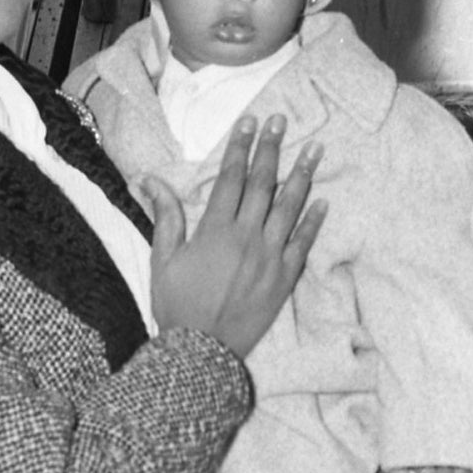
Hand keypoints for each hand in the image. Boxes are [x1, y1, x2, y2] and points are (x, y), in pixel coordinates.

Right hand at [146, 114, 325, 358]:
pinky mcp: (284, 279)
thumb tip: (150, 178)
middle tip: (280, 121)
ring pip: (289, 208)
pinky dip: (314, 222)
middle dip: (270, 149)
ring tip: (314, 149)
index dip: (239, 148)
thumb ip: (165, 216)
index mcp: (215, 230)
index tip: (248, 122)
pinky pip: (303, 244)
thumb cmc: (178, 306)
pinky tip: (323, 201)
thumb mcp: (163, 259)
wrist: (202, 351)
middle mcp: (246, 238)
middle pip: (261, 185)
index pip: (230, 179)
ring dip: (302, 176)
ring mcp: (269, 258)